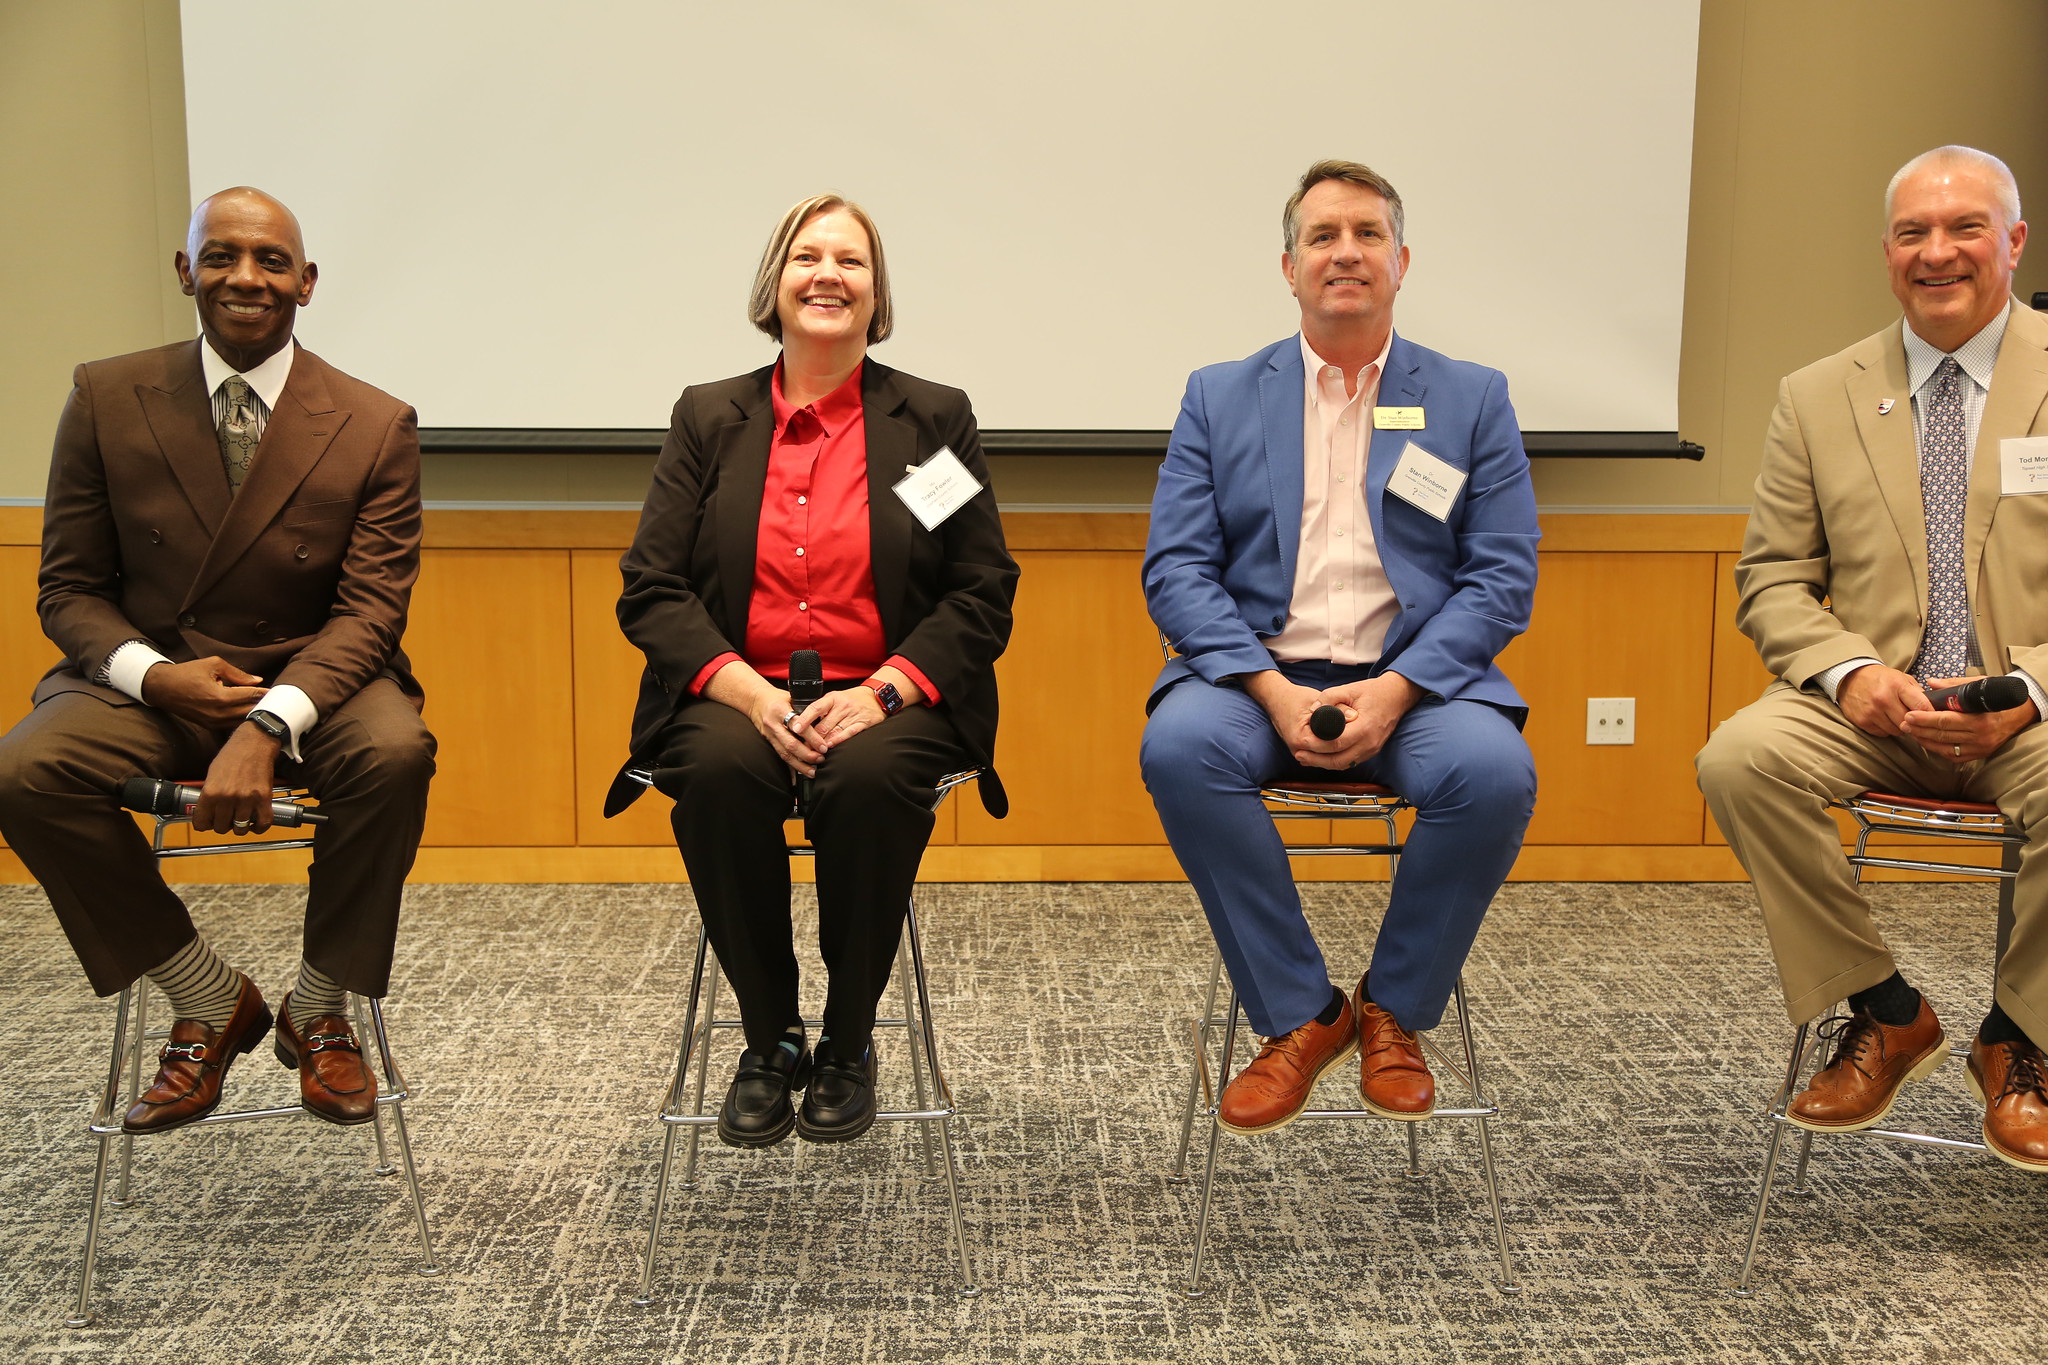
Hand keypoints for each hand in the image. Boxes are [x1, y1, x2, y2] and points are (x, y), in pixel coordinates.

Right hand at [140, 656, 267, 728]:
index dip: (265, 693)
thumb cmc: (186, 673)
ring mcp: (213, 723)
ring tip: (267, 707)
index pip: (250, 696)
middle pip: (249, 712)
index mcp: (219, 697)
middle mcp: (217, 713)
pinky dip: (242, 719)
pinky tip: (251, 713)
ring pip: (242, 721)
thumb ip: (237, 674)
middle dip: (263, 705)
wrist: (162, 688)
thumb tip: (257, 680)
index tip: (279, 691)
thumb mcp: (213, 665)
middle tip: (278, 701)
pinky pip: (231, 725)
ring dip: (254, 714)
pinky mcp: (209, 726)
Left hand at [191, 723, 281, 833]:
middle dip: (222, 826)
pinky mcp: (264, 798)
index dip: (204, 825)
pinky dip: (259, 828)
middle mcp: (227, 797)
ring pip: (241, 828)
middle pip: (221, 827)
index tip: (207, 824)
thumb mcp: (212, 774)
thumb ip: (209, 794)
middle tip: (225, 819)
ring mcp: (247, 799)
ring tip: (240, 821)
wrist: (255, 742)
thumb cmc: (233, 755)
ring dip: (240, 827)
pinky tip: (255, 825)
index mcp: (211, 792)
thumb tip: (207, 811)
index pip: (202, 822)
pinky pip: (263, 822)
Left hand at [792, 686, 886, 752]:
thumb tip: (803, 724)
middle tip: (801, 747)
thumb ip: (822, 710)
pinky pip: (849, 733)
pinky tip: (830, 746)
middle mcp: (842, 706)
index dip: (804, 719)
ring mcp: (853, 715)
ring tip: (813, 751)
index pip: (815, 708)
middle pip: (823, 725)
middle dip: (811, 738)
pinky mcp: (863, 723)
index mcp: (832, 698)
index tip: (795, 729)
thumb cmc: (852, 699)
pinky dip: (838, 740)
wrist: (877, 696)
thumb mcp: (835, 698)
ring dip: (822, 743)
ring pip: (833, 731)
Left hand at [1245, 670, 1422, 769]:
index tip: (1302, 742)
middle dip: (1316, 760)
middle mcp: (1370, 743)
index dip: (1317, 744)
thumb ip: (1329, 698)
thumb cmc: (1373, 692)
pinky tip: (1321, 758)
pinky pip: (1350, 761)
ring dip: (1324, 764)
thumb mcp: (1350, 689)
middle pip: (1339, 760)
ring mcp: (1372, 749)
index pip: (1337, 743)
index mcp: (1365, 727)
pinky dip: (1335, 762)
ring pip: (1344, 764)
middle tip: (1299, 755)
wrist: (1397, 696)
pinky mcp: (1371, 751)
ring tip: (1306, 758)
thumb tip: (1313, 710)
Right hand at [1835, 664, 1929, 737]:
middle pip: (1909, 722)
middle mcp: (1883, 699)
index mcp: (1896, 685)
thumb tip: (1933, 709)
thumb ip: (1917, 692)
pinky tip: (1882, 718)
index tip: (1932, 718)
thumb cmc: (1880, 679)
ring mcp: (1871, 712)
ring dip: (1899, 726)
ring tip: (1895, 716)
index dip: (1930, 714)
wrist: (1850, 678)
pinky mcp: (1862, 721)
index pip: (1921, 706)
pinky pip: (1882, 733)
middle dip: (1913, 722)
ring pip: (1897, 730)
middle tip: (1912, 718)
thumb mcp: (1901, 678)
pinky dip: (1885, 728)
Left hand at [1900, 675, 2038, 763]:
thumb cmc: (1996, 697)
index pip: (1945, 721)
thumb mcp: (1979, 685)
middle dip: (1919, 729)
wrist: (2020, 713)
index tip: (1909, 715)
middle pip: (1942, 735)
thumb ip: (1954, 685)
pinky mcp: (1978, 755)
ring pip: (1944, 747)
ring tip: (1911, 732)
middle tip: (1904, 723)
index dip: (1924, 719)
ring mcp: (1979, 748)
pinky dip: (1937, 749)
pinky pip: (1952, 755)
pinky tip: (1926, 741)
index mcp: (1980, 720)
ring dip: (1925, 740)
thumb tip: (1931, 682)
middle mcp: (1980, 737)